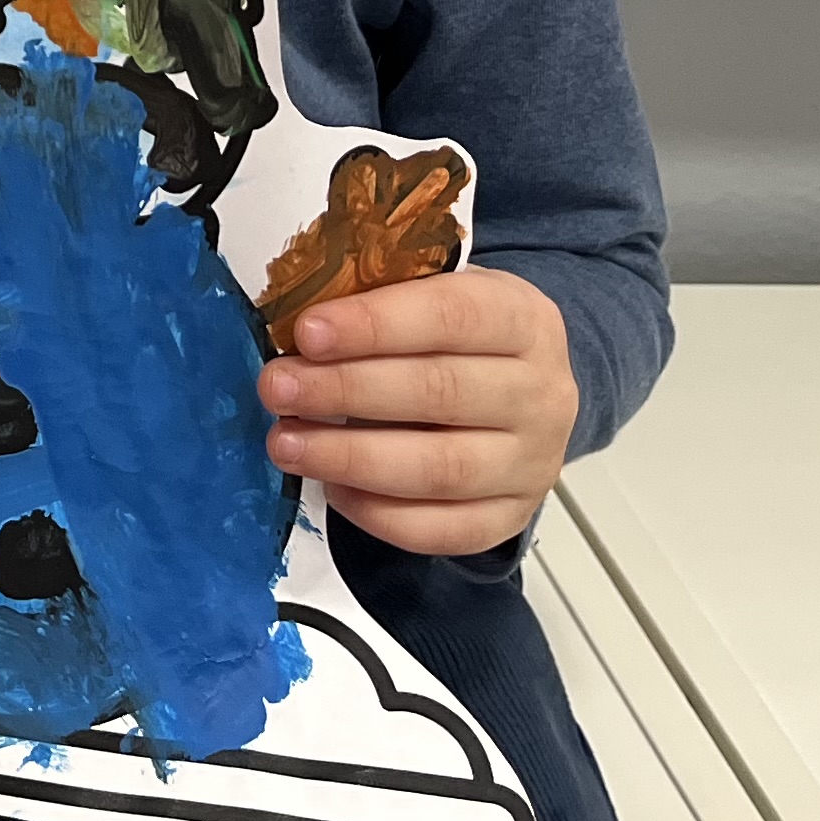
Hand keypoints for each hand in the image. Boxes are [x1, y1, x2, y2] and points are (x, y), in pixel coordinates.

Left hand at [258, 268, 578, 555]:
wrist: (522, 390)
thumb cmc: (457, 333)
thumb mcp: (433, 290)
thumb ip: (378, 297)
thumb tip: (295, 323)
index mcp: (522, 318)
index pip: (451, 316)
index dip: (374, 324)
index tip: (307, 333)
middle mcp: (541, 394)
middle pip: (441, 393)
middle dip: (346, 391)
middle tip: (277, 388)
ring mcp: (532, 464)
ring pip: (441, 469)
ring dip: (351, 458)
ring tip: (286, 443)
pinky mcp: (511, 518)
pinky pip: (445, 530)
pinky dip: (380, 514)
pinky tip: (331, 488)